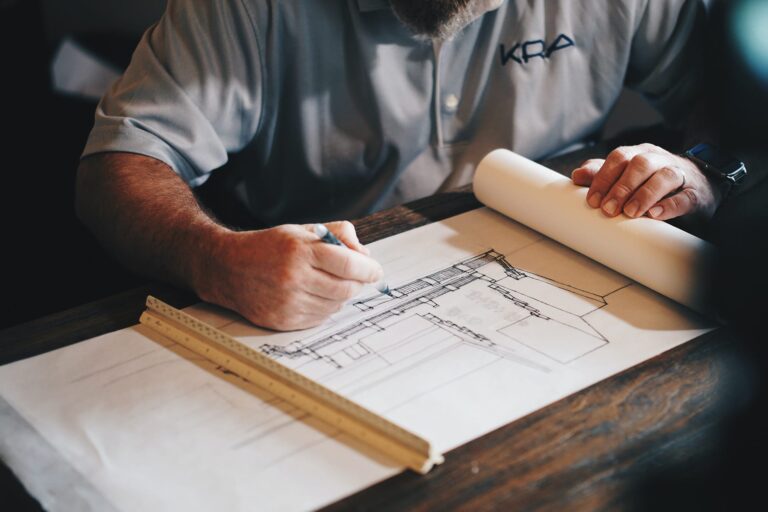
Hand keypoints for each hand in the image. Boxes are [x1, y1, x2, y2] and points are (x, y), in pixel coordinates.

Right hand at [195, 221, 382, 330]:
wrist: (228, 268)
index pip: (349, 264)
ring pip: (336, 305)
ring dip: (341, 296)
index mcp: (300, 250)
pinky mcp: (283, 321)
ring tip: (330, 283)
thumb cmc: (269, 246)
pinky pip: (320, 318)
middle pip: (346, 288)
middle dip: (357, 283)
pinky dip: (325, 308)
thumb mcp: (302, 230)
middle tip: (356, 277)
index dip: (369, 269)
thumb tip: (365, 255)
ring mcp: (288, 302)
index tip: (376, 271)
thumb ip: (337, 234)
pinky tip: (315, 295)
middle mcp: (294, 278)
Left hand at [571, 143, 720, 220]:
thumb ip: (602, 174)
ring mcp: (680, 174)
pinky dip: (669, 205)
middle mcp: (659, 159)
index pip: (619, 158)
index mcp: (639, 154)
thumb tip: (576, 176)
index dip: (603, 177)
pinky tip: (655, 214)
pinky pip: (685, 196)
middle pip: (640, 164)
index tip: (592, 200)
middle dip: (621, 187)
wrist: (697, 186)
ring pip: (664, 176)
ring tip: (630, 213)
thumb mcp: (626, 176)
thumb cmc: (652, 181)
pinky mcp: (694, 193)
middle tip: (608, 209)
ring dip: (644, 194)